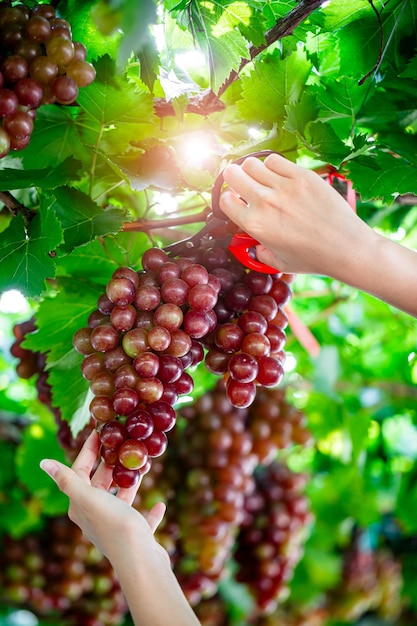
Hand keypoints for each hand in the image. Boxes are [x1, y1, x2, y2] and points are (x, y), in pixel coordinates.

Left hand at [40, 430, 165, 563]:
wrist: (138, 559)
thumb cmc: (112, 523)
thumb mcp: (87, 496)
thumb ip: (67, 479)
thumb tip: (44, 463)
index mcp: (81, 506)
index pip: (81, 471)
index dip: (88, 450)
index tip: (100, 432)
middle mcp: (96, 517)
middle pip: (101, 484)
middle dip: (110, 464)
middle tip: (122, 444)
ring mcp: (117, 528)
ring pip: (122, 500)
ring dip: (130, 483)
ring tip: (142, 465)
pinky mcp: (137, 537)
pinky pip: (143, 521)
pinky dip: (151, 511)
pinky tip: (159, 503)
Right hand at [219, 153, 367, 276]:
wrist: (346, 247)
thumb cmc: (314, 258)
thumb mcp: (279, 264)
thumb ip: (260, 254)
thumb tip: (255, 246)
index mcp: (255, 225)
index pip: (225, 200)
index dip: (228, 199)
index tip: (236, 200)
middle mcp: (265, 202)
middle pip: (233, 174)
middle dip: (234, 178)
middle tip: (243, 184)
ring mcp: (284, 186)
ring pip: (251, 163)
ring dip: (252, 170)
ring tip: (262, 179)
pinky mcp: (302, 176)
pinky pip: (275, 160)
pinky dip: (272, 166)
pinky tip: (279, 176)